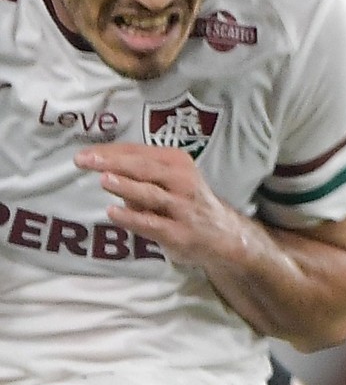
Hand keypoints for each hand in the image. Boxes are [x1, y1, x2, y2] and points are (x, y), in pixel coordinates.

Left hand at [75, 142, 250, 272]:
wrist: (221, 234)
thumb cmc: (186, 202)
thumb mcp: (169, 180)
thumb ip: (138, 176)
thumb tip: (103, 168)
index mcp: (176, 162)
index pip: (139, 152)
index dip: (111, 151)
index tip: (85, 152)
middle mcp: (182, 180)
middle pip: (144, 168)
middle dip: (114, 162)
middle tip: (86, 160)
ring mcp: (181, 207)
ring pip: (150, 193)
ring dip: (126, 186)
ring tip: (104, 179)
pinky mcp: (177, 232)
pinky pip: (151, 223)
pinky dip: (131, 217)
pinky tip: (112, 213)